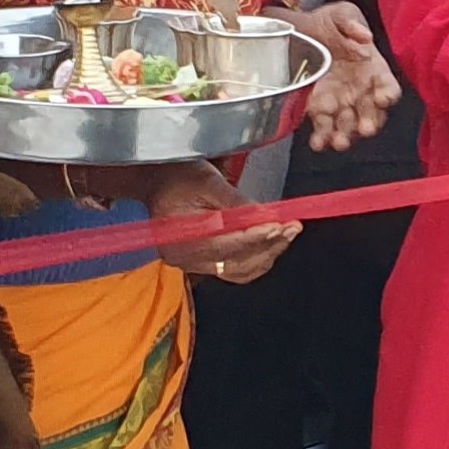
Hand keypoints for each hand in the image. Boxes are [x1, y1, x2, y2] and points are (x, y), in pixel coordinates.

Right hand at [147, 160, 297, 283]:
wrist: (157, 182)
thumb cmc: (176, 177)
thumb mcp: (206, 180)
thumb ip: (235, 201)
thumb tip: (265, 215)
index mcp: (180, 239)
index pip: (226, 244)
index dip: (256, 236)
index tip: (279, 225)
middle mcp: (186, 259)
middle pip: (237, 263)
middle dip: (268, 245)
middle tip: (292, 227)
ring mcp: (194, 265)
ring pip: (241, 270)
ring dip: (267, 253)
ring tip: (287, 233)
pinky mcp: (204, 264)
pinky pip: (237, 270)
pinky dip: (257, 258)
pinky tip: (272, 243)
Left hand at [291, 2, 400, 151]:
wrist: (300, 29)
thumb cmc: (329, 22)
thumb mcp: (341, 13)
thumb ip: (351, 23)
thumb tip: (364, 37)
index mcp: (374, 69)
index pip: (388, 85)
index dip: (388, 93)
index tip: (382, 98)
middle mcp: (361, 90)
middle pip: (372, 112)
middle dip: (370, 122)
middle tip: (365, 129)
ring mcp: (342, 102)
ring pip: (349, 125)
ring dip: (346, 135)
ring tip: (340, 142)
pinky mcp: (320, 110)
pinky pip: (324, 127)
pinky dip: (322, 138)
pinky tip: (318, 143)